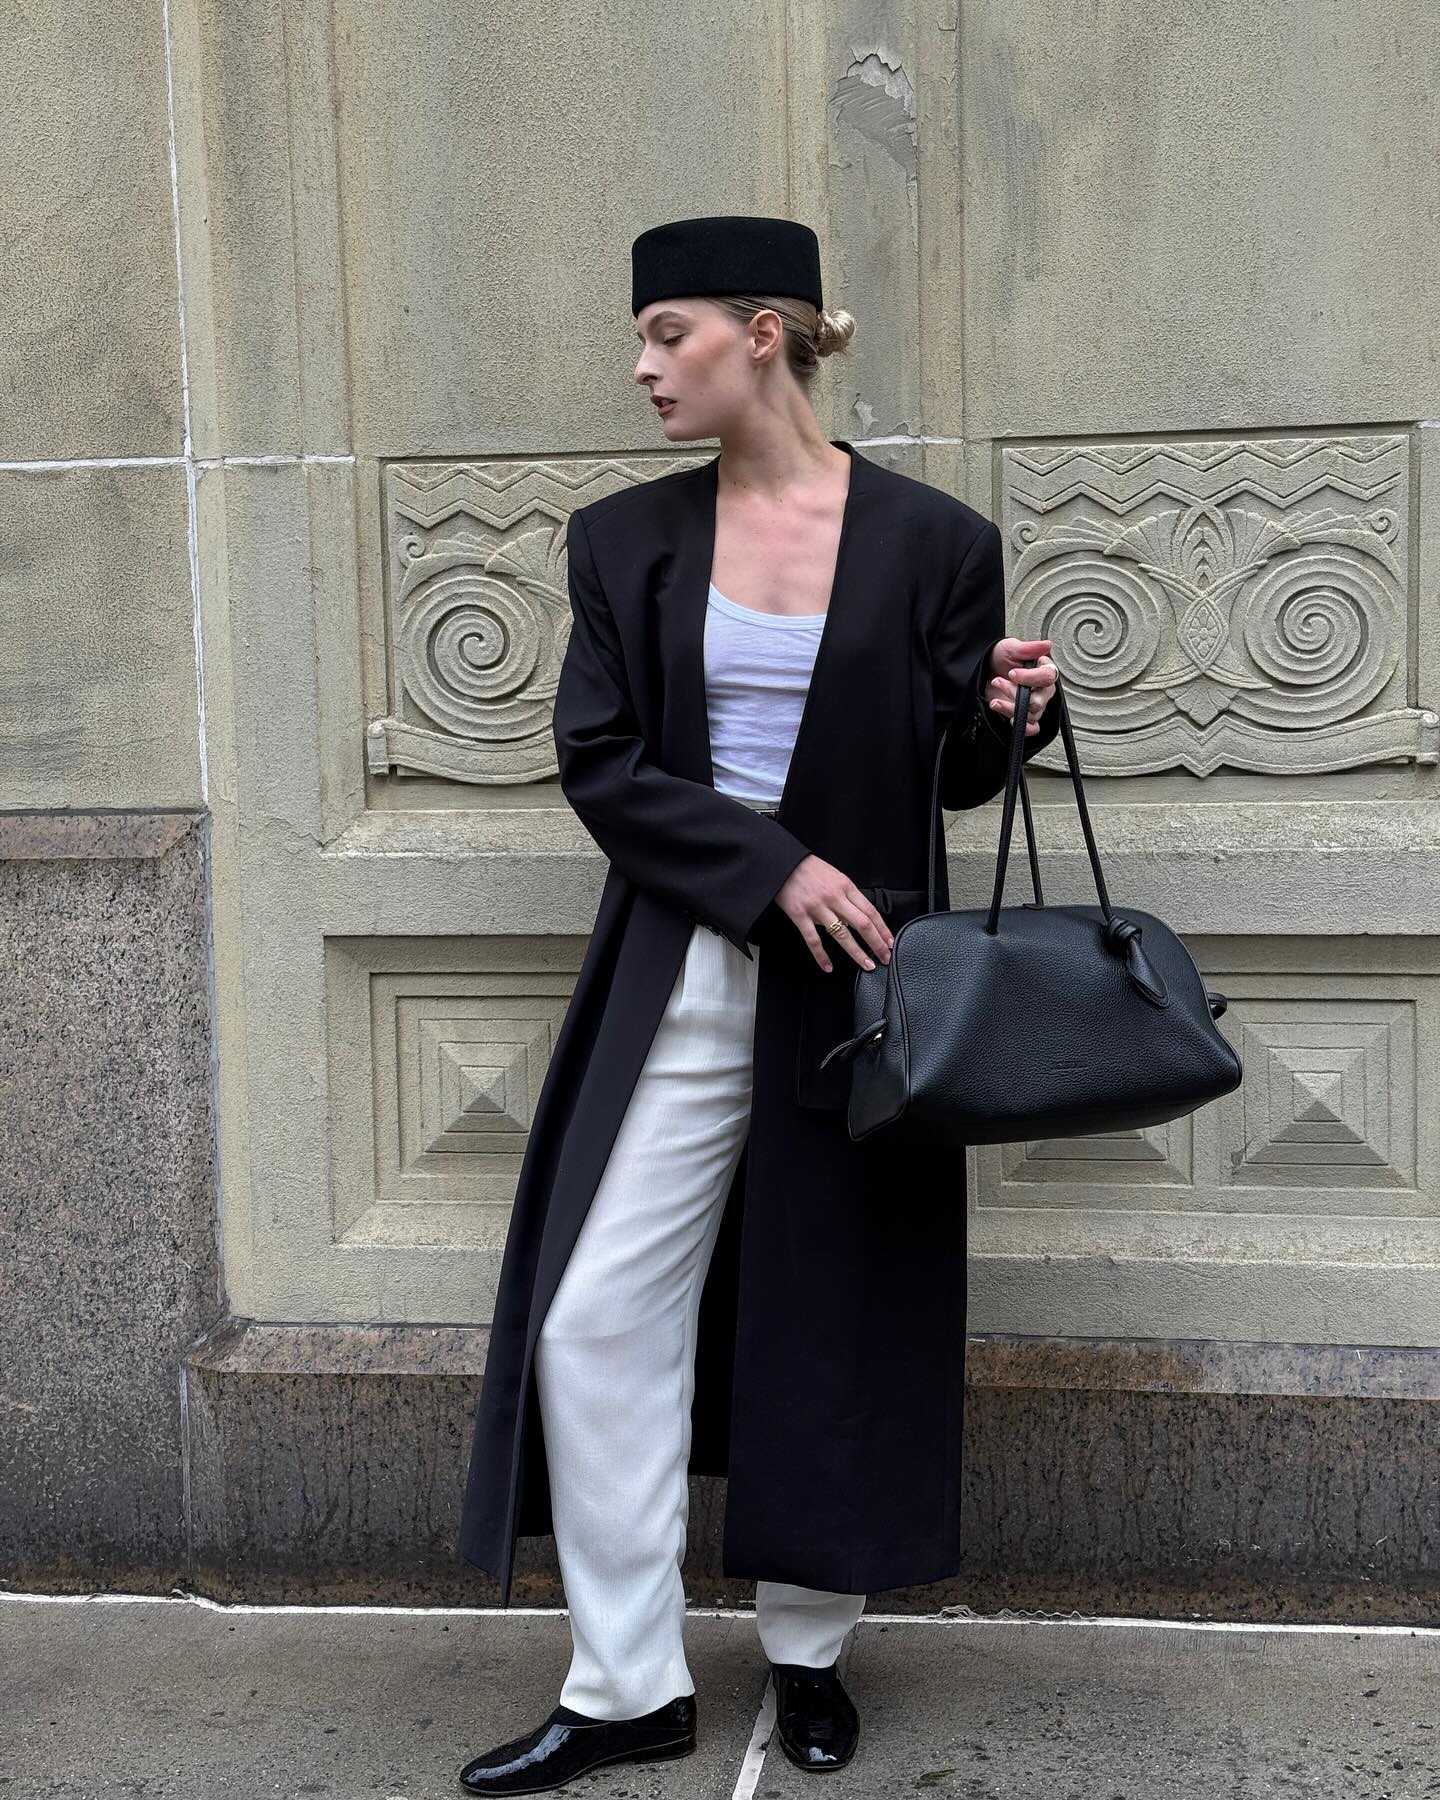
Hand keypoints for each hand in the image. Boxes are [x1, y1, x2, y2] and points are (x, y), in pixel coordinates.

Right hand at [775, 855, 893, 974]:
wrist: (783, 862)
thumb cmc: (810, 869)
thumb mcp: (835, 877)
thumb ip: (847, 897)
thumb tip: (856, 921)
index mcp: (845, 886)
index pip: (870, 911)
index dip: (882, 929)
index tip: (889, 942)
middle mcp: (834, 897)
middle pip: (862, 924)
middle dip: (876, 943)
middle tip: (884, 957)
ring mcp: (817, 907)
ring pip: (842, 935)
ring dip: (857, 952)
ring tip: (867, 965)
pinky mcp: (800, 915)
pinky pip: (813, 940)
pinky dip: (821, 956)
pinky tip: (828, 966)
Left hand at [985, 637, 1056, 731]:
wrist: (986, 671)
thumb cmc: (1000, 658)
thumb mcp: (1010, 648)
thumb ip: (1028, 648)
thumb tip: (1046, 645)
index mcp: (1044, 670)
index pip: (1048, 677)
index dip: (1029, 677)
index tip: (1012, 673)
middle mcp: (1043, 689)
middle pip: (1040, 700)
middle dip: (1015, 693)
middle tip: (998, 682)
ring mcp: (1036, 704)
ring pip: (1032, 713)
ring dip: (1010, 707)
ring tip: (995, 699)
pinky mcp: (1026, 716)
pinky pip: (1033, 728)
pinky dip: (1021, 725)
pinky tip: (1007, 715)